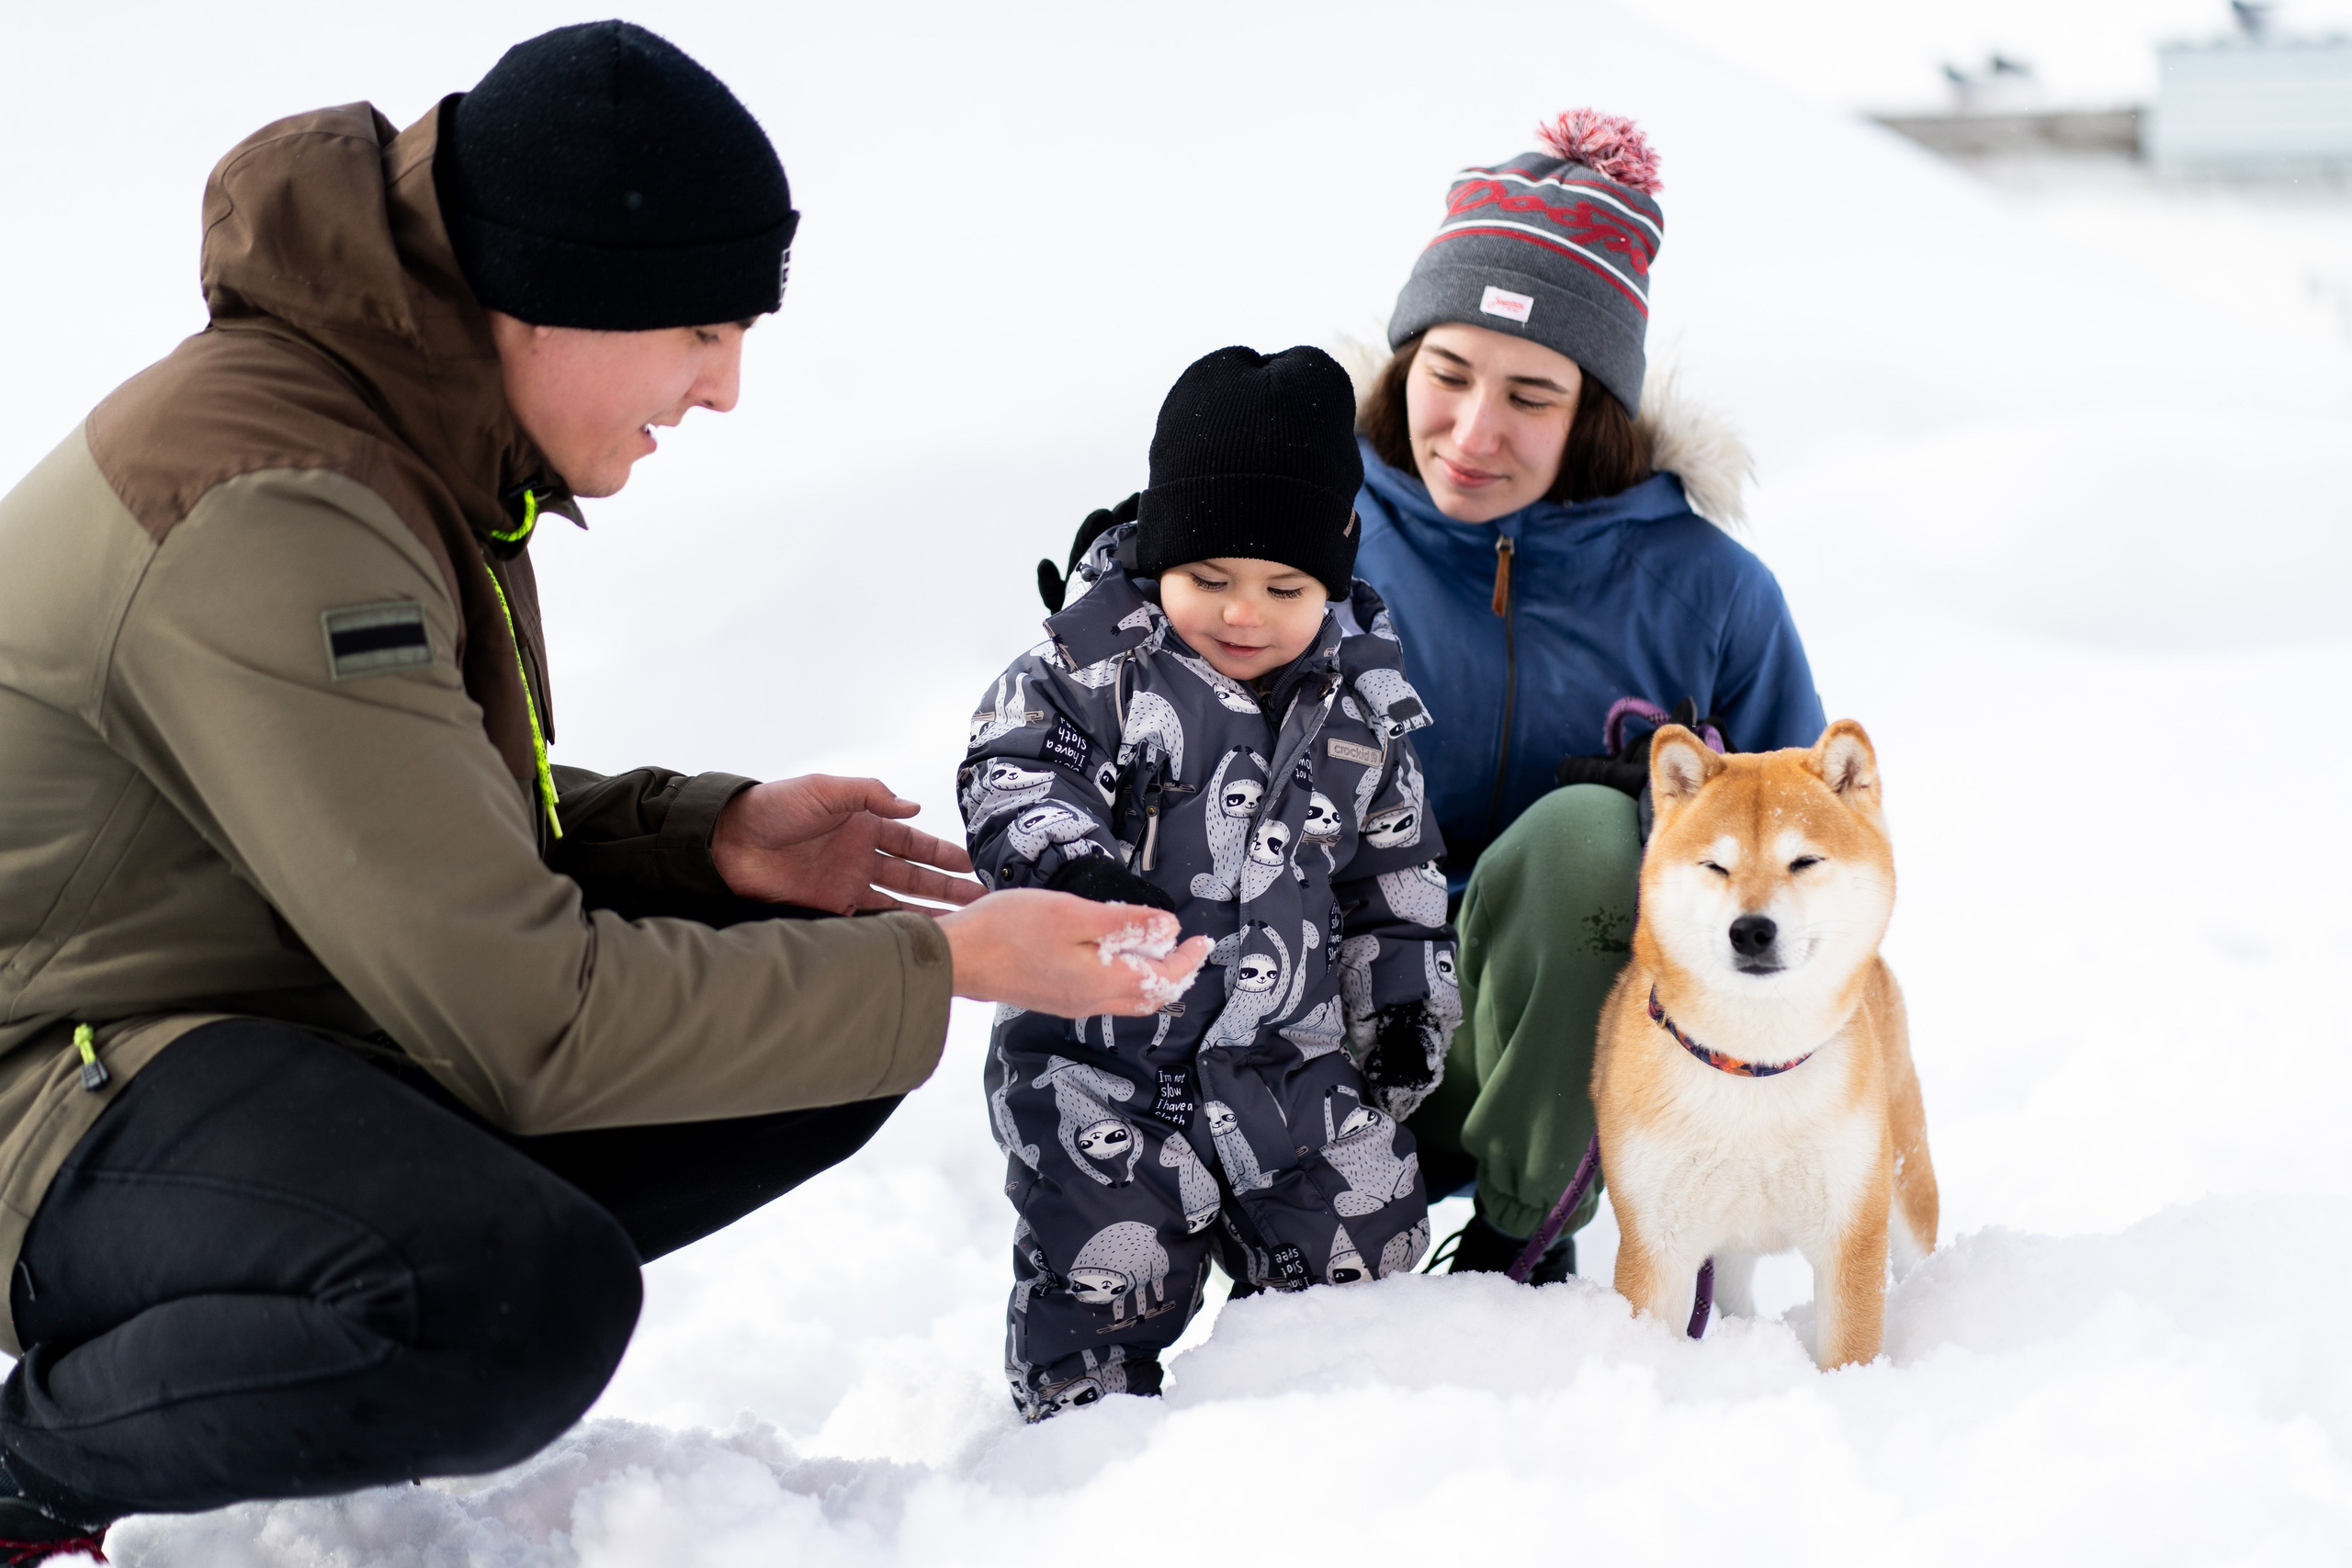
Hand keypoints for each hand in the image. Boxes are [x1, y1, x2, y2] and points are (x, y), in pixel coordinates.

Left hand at [712, 775, 980, 914]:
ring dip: (928, 912)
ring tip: (960, 924)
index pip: (913, 842)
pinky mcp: (828, 908)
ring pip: (898, 902)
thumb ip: (870, 794)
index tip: (971, 864)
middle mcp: (860, 856)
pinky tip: (915, 937)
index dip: (942, 853)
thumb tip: (914, 806)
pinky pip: (868, 922)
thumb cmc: (773, 807)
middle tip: (979, 900)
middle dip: (947, 888)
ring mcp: (846, 884)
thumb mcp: (826, 789)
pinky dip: (892, 929)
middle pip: (914, 876)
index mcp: (863, 825)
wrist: (728, 841)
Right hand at [938, 891, 1211, 1016]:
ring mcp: (1070, 1003)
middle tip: (1186, 948)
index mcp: (1102, 982)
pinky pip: (1102, 993)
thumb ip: (1124, 923)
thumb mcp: (1074, 915)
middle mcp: (1091, 1001)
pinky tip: (1112, 954)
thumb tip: (1169, 929)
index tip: (1202, 940)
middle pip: (1148, 996)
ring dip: (1148, 976)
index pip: (1163, 979)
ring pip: (1125, 997)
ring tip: (1155, 948)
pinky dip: (1122, 976)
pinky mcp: (1052, 997)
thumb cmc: (1010, 930)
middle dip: (1173, 973)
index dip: (1187, 960)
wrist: (957, 959)